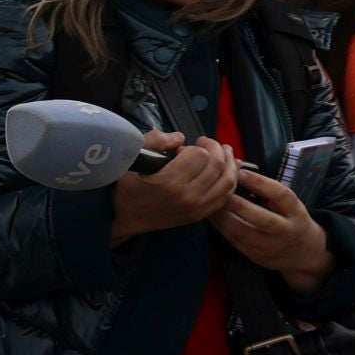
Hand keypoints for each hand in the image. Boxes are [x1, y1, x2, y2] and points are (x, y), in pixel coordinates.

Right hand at [108, 131, 238, 245]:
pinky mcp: (199, 215)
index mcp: (171, 181)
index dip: (195, 146)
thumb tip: (180, 138)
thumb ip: (154, 141)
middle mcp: (188, 196)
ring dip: (230, 163)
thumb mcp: (131, 158)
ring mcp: (196, 208)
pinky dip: (230, 182)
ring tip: (224, 152)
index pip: (200, 154)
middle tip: (206, 143)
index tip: (183, 147)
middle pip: (218, 166)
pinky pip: (225, 197)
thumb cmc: (126, 187)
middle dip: (216, 149)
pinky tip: (226, 171)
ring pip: (228, 181)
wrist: (124, 217)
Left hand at [209, 169, 333, 295]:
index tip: (241, 172)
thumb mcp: (288, 205)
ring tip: (210, 202)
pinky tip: (211, 215)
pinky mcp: (255, 254)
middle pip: (262, 219)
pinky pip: (234, 240)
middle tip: (221, 190)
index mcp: (296, 212)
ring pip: (243, 232)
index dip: (260, 183)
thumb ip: (269, 192)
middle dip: (239, 205)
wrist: (301, 254)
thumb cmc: (290, 219)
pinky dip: (220, 227)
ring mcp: (269, 245)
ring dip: (223, 217)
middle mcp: (285, 230)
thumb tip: (237, 170)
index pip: (281, 195)